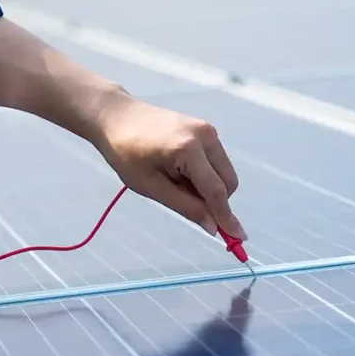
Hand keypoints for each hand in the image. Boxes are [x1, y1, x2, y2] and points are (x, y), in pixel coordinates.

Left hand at [93, 96, 246, 239]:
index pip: (216, 191)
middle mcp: (205, 136)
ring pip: (224, 172)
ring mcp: (207, 130)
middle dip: (214, 200)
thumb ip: (185, 206)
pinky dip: (204, 173)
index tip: (238, 238)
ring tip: (174, 180)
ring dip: (208, 186)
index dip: (226, 217)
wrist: (116, 117)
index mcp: (189, 149)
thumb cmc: (125, 153)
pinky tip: (178, 169)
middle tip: (182, 200)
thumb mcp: (151, 186)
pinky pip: (215, 160)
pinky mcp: (205, 129)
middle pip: (228, 182)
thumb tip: (213, 227)